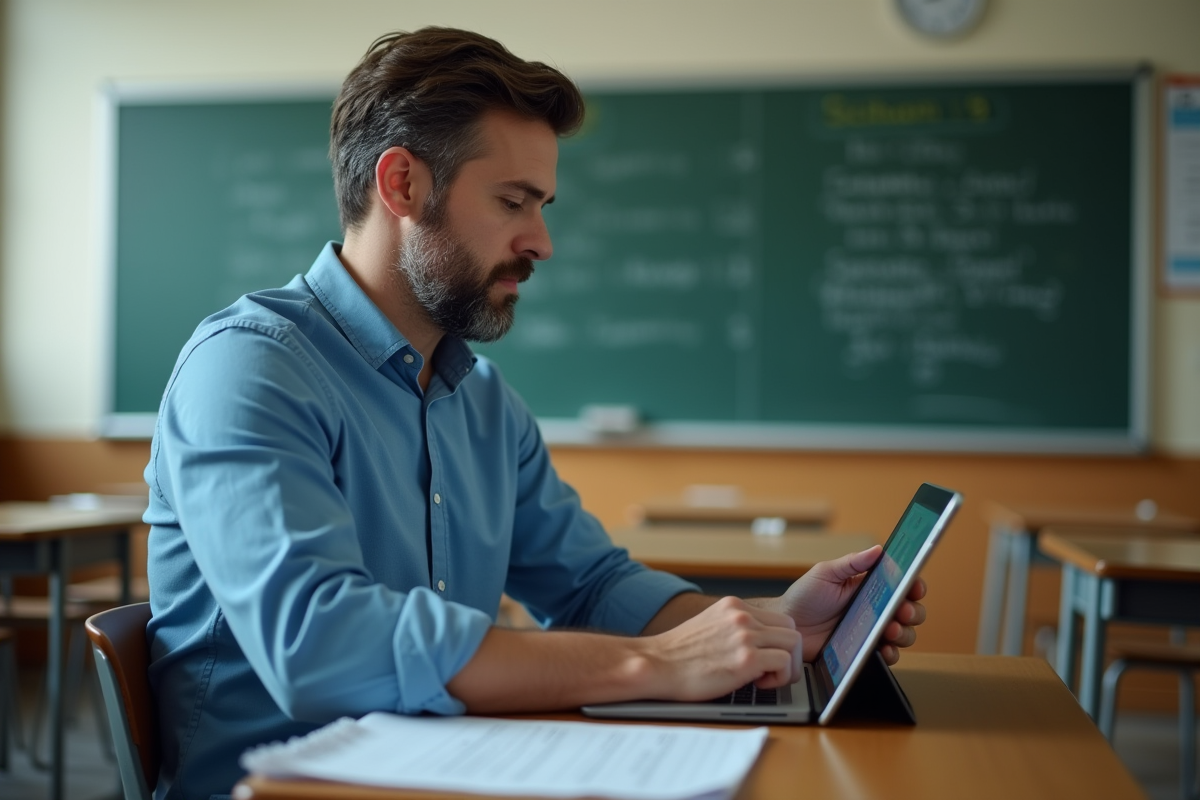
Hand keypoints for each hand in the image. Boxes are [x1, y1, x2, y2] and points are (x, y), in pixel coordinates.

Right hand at [639, 596, 802, 700]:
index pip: (778, 618)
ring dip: (786, 666)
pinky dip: (779, 678)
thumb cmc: (678, 655)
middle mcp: (742, 615)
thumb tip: (757, 644)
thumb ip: (733, 628)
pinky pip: (785, 663)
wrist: (656, 665)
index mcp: (733, 606)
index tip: (762, 658)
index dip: (776, 642)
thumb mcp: (709, 627)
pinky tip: (757, 684)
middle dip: (788, 654)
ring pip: (794, 644)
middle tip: (770, 671)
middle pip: (792, 629)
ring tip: (764, 679)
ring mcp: (745, 635)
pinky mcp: (747, 658)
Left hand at [756, 546, 926, 663]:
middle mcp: (874, 609)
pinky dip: (892, 654)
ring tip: (890, 630)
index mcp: (868, 587)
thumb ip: (851, 563)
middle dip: (913, 611)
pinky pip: (887, 655)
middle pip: (909, 610)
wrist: (787, 626)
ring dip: (904, 632)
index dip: (914, 585)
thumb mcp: (825, 574)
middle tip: (902, 611)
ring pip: (904, 634)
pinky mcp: (863, 650)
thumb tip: (878, 549)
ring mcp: (870, 631)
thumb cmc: (803, 596)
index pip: (900, 585)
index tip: (915, 587)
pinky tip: (885, 649)